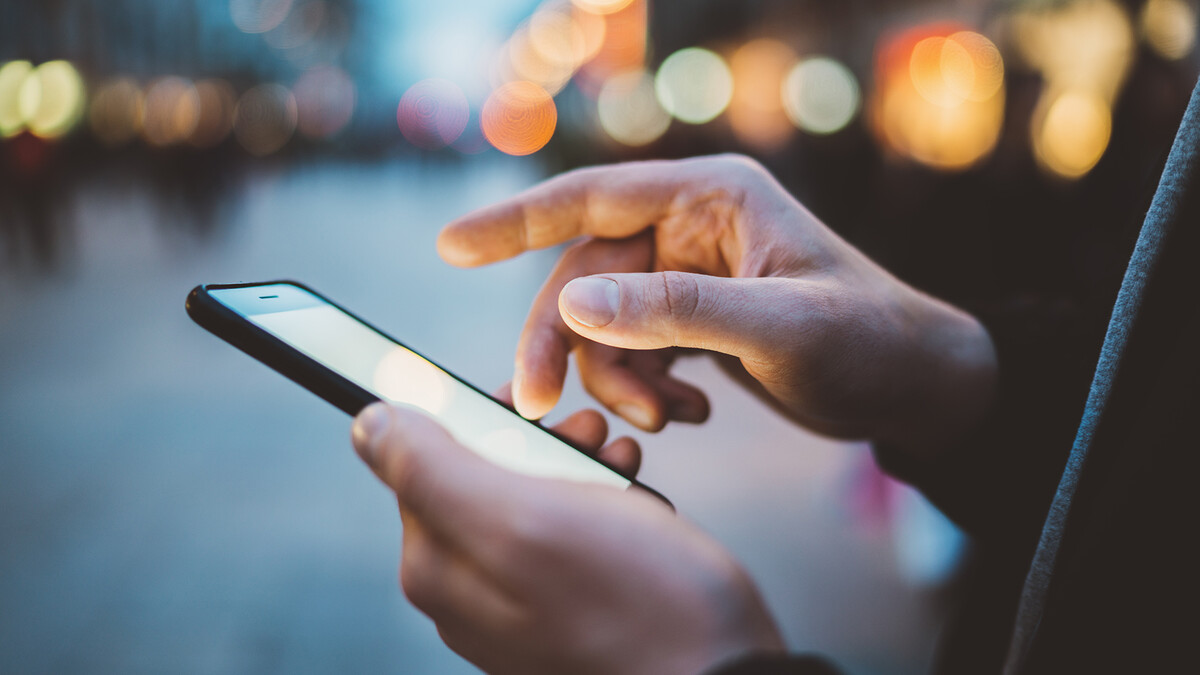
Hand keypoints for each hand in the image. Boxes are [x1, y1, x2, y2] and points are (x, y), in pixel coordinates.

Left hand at [351, 400, 783, 674]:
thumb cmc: (639, 602)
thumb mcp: (527, 516)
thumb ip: (434, 470)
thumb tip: (368, 424)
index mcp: (439, 565)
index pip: (421, 457)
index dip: (476, 414)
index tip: (530, 402)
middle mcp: (466, 592)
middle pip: (477, 476)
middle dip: (534, 440)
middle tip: (586, 430)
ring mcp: (517, 608)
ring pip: (528, 499)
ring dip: (571, 464)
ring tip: (616, 460)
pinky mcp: (565, 613)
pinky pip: (564, 536)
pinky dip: (596, 502)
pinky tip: (629, 495)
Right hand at [438, 154, 996, 454]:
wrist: (914, 387)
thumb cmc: (867, 341)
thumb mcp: (776, 328)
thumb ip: (676, 313)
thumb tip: (574, 301)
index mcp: (712, 197)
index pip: (591, 198)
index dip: (515, 222)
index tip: (450, 248)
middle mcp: (692, 227)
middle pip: (584, 276)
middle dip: (562, 343)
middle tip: (534, 405)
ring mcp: (689, 275)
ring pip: (602, 324)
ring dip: (616, 379)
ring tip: (669, 419)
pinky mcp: (694, 319)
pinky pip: (633, 351)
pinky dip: (646, 390)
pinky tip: (694, 414)